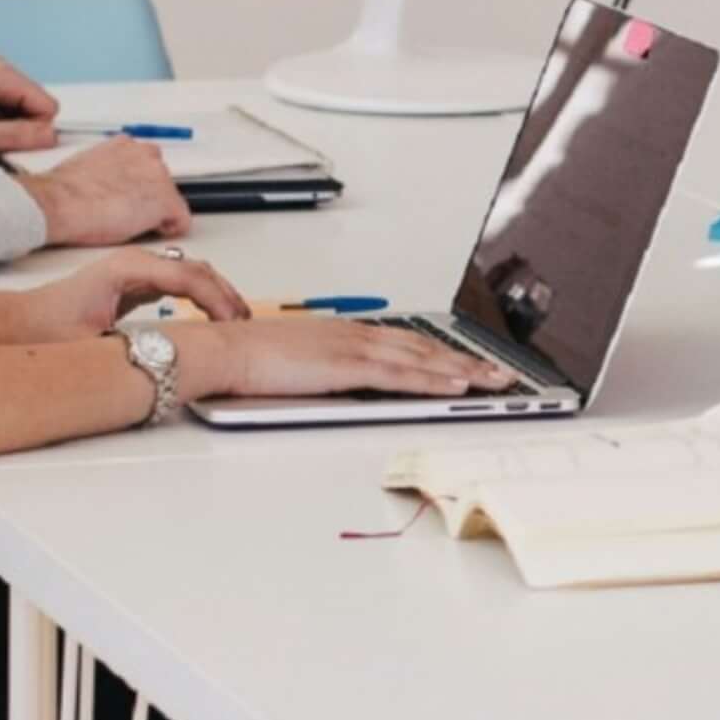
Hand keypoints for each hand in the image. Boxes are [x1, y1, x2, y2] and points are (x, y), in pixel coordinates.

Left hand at [0, 248, 246, 342]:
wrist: (18, 324)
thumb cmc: (46, 328)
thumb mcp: (94, 342)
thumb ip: (135, 344)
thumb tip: (171, 356)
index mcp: (128, 268)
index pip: (190, 276)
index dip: (218, 300)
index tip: (234, 324)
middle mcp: (135, 262)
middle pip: (198, 269)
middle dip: (226, 295)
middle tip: (245, 323)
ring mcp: (136, 269)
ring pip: (192, 273)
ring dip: (217, 294)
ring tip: (235, 320)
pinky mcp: (135, 282)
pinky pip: (180, 282)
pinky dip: (201, 296)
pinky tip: (210, 315)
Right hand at [15, 139, 189, 245]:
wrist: (58, 203)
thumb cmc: (63, 192)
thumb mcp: (86, 167)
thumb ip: (108, 169)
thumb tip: (108, 184)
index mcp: (125, 145)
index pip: (146, 164)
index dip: (140, 185)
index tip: (131, 197)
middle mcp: (146, 156)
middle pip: (162, 181)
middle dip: (149, 198)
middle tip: (129, 214)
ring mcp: (158, 178)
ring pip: (171, 200)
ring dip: (157, 213)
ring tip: (131, 223)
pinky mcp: (164, 202)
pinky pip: (181, 221)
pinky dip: (170, 229)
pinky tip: (150, 232)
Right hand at [171, 316, 518, 403]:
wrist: (220, 349)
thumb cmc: (246, 358)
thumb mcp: (295, 362)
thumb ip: (323, 370)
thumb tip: (340, 385)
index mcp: (343, 332)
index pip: (405, 342)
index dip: (440, 354)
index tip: (466, 363)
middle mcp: (355, 334)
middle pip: (423, 347)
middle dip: (465, 361)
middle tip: (498, 373)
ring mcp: (352, 348)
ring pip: (421, 358)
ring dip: (462, 370)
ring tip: (493, 382)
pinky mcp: (346, 366)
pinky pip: (400, 375)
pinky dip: (432, 380)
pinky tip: (457, 386)